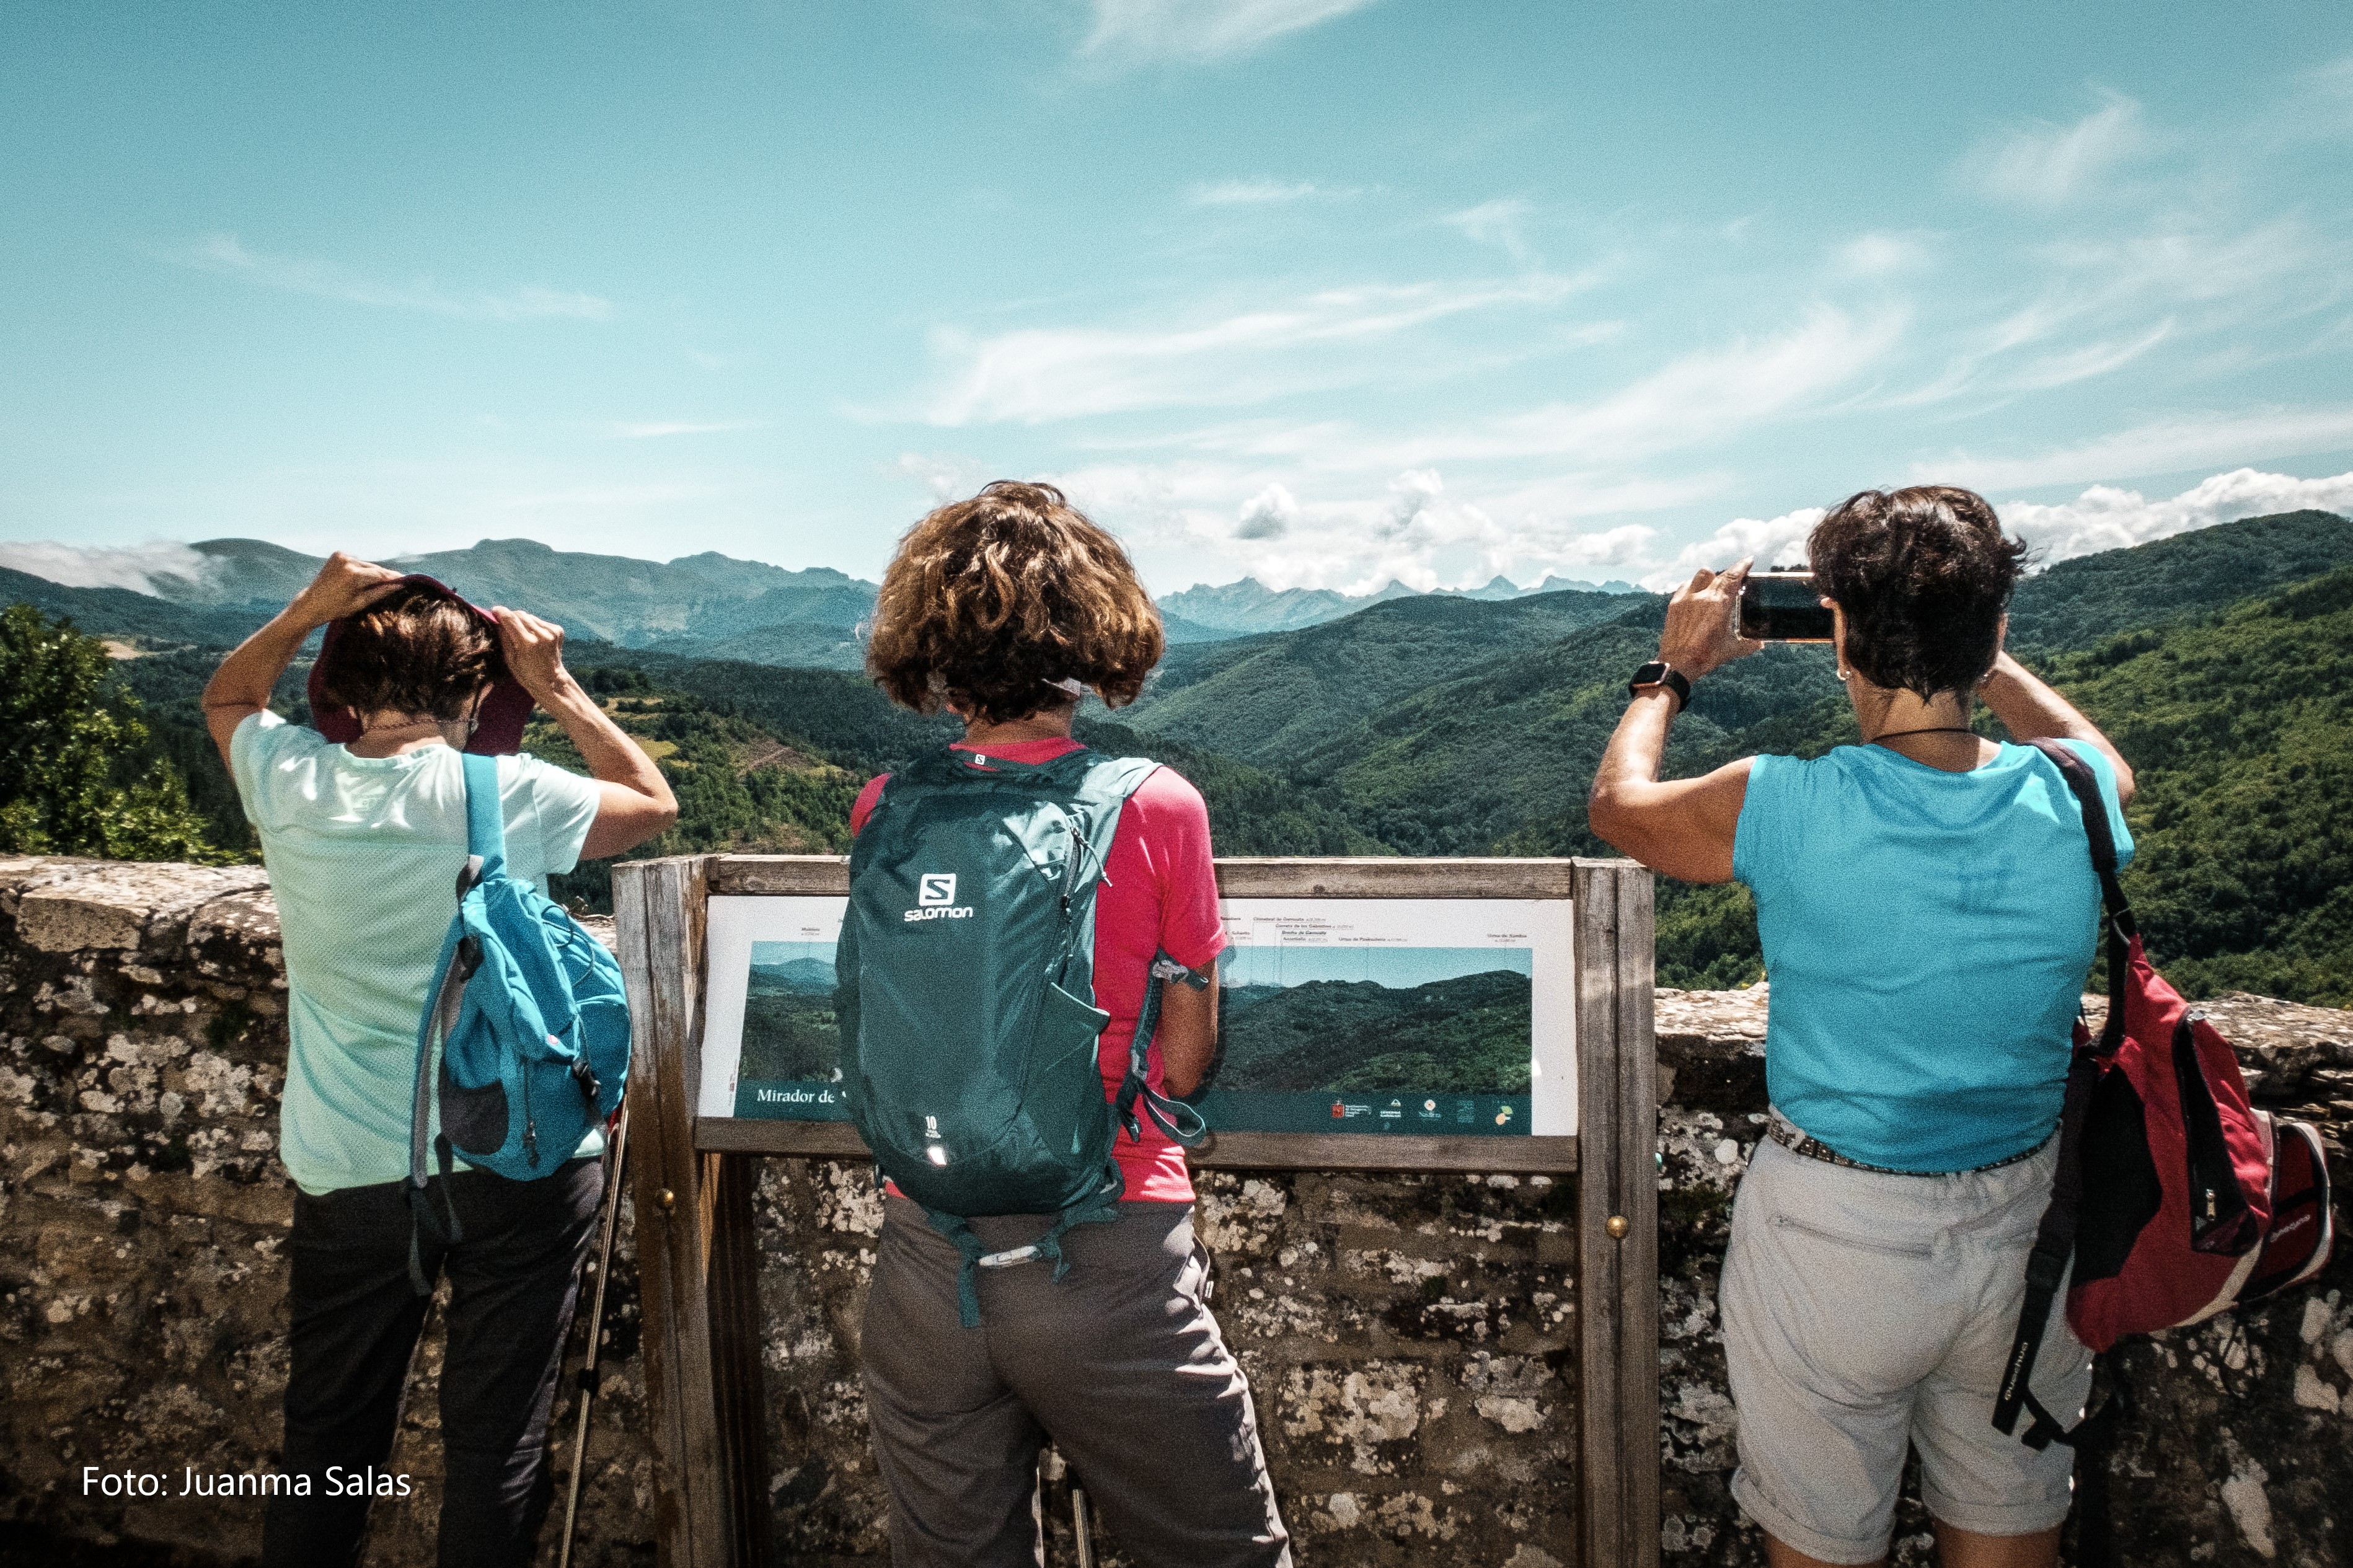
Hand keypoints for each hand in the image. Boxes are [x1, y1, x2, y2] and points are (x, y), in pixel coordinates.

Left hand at [289, 552, 405, 627]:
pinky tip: (365, 577)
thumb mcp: (360, 603)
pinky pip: (356, 562)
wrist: (310, 603)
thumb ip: (380, 592)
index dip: (393, 577)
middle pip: (374, 568)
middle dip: (385, 575)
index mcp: (353, 575)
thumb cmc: (335, 608)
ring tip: (383, 581)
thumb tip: (398, 586)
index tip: (406, 580)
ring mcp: (341, 556)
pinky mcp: (337, 555)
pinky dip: (362, 568)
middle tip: (398, 581)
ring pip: (366, 564)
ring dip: (373, 571)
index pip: (380, 574)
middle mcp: (347, 561)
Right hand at [493, 606, 572, 703]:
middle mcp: (541, 635)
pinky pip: (540, 621)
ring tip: (520, 633)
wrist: (552, 681)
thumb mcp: (510, 659)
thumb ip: (503, 637)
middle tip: (504, 621)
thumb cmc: (526, 673)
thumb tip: (496, 620)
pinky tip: (533, 637)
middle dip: (510, 616)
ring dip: (522, 621)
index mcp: (527, 643)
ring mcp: (552, 632)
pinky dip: (533, 625)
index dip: (500, 613)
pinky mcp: (558, 630)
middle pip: (520, 615)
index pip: (510, 619)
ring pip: (530, 617)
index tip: (494, 611)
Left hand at [1658, 557, 1762, 679]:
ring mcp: (1686, 598)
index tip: (1749, 560)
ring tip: (1714, 585)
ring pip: (1701, 575)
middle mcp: (1702, 596)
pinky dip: (1693, 586)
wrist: (1677, 664)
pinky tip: (1696, 594)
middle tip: (1735, 578)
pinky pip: (1685, 585)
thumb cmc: (1704, 656)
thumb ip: (1748, 644)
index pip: (1733, 577)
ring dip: (1710, 577)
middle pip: (1718, 575)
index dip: (1742, 566)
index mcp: (1719, 604)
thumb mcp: (1730, 650)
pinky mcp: (1674, 604)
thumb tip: (1760, 644)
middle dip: (1729, 574)